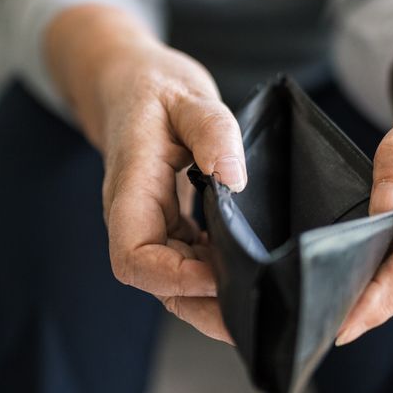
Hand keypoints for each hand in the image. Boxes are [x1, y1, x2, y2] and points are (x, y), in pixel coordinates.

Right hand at [45, 5, 243, 342]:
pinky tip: (252, 267)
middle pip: (158, 284)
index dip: (174, 277)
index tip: (220, 273)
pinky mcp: (170, 226)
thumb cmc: (152, 88)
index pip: (135, 257)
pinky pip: (189, 262)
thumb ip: (212, 130)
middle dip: (204, 305)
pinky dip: (218, 273)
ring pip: (175, 281)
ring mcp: (152, 226)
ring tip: (264, 296)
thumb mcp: (186, 95)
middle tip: (260, 308)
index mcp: (130, 190)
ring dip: (214, 296)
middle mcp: (135, 218)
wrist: (128, 83)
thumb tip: (234, 176)